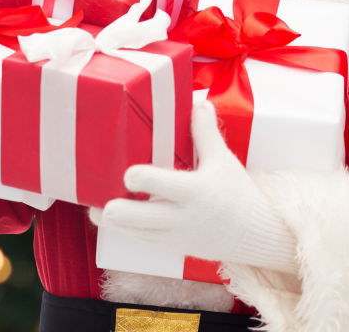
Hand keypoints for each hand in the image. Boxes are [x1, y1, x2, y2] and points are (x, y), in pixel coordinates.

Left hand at [99, 100, 297, 272]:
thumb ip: (206, 131)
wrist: (253, 235)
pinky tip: (110, 214)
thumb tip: (197, 101)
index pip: (156, 184)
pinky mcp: (169, 246)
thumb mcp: (223, 159)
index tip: (127, 170)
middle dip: (111, 208)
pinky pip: (138, 240)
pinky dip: (123, 228)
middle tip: (97, 192)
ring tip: (96, 202)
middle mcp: (180, 217)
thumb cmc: (236, 193)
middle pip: (133, 218)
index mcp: (194, 192)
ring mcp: (172, 235)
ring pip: (130, 233)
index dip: (136, 176)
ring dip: (111, 218)